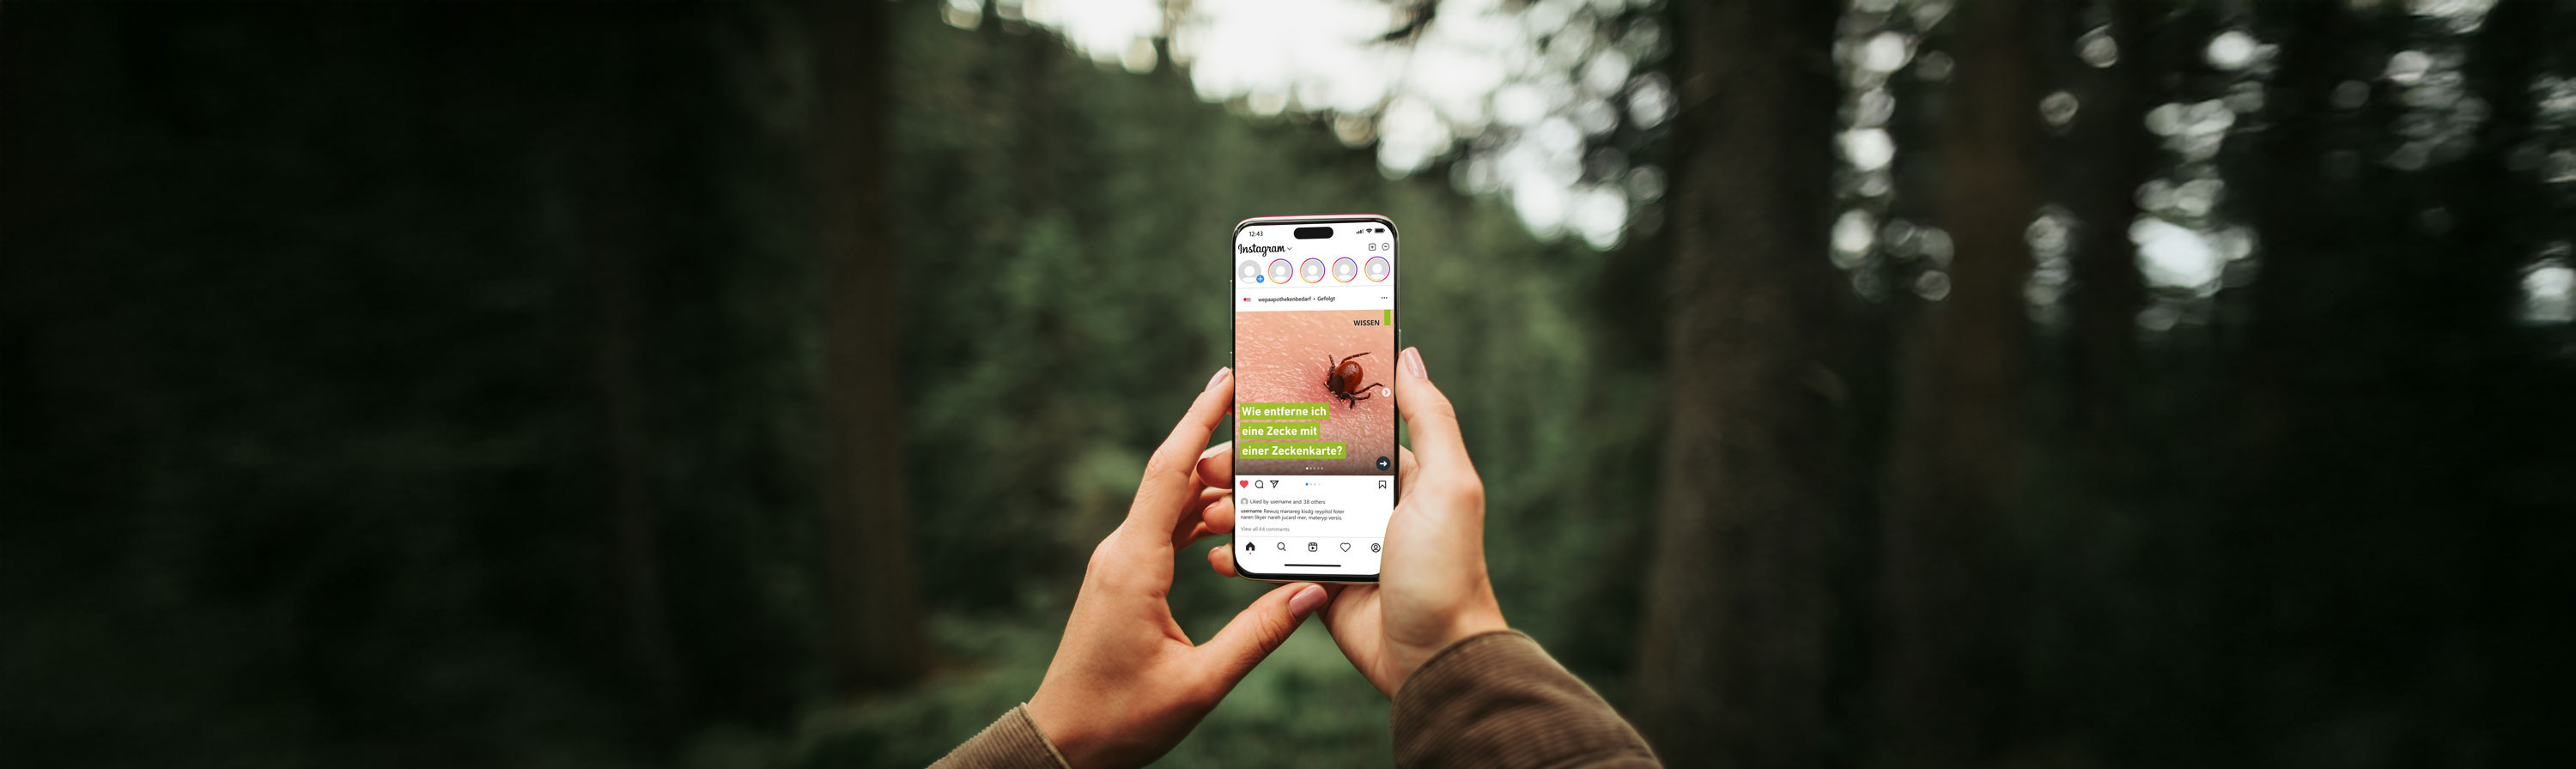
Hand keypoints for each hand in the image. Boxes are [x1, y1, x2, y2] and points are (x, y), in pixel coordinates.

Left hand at [1025, 367, 1330, 768]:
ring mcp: (1119, 565)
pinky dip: (1198, 521)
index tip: (1226, 378)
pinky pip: (1163, 533)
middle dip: (1222, 451)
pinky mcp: (1122, 581)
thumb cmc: (1122, 718)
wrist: (1064, 743)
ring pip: (1170, 507)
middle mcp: (1121, 553)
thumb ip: (1258, 635)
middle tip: (1272, 428)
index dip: (1199, 419)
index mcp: (1134, 565)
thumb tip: (1310, 591)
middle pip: (1175, 480)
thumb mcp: (1200, 683)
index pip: (1170, 472)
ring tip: (1264, 472)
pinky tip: (1231, 521)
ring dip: (1214, 490)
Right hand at [1203, 347, 1506, 696]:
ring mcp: (1341, 542)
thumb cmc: (1447, 569)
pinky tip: (1218, 552)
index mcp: (1397, 473)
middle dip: (1249, 463)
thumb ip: (1430, 419)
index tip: (1249, 403)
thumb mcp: (1449, 484)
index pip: (1337, 429)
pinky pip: (1274, 557)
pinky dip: (1244, 554)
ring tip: (1207, 508)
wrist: (1435, 657)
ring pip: (1277, 511)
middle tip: (1210, 464)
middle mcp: (1367, 503)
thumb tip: (1408, 355)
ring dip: (1238, 507)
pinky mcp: (1321, 581)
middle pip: (1295, 468)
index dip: (1294, 415)